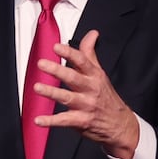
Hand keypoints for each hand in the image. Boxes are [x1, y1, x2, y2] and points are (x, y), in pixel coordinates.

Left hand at [32, 29, 139, 158]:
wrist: (120, 124)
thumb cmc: (107, 97)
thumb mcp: (100, 73)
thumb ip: (90, 53)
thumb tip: (92, 34)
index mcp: (94, 76)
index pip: (82, 61)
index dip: (69, 53)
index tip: (56, 47)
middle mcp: (91, 89)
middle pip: (73, 77)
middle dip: (57, 70)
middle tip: (42, 63)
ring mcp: (86, 106)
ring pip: (67, 98)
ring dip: (51, 92)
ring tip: (37, 87)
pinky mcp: (82, 121)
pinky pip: (64, 120)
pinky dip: (51, 121)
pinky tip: (38, 120)